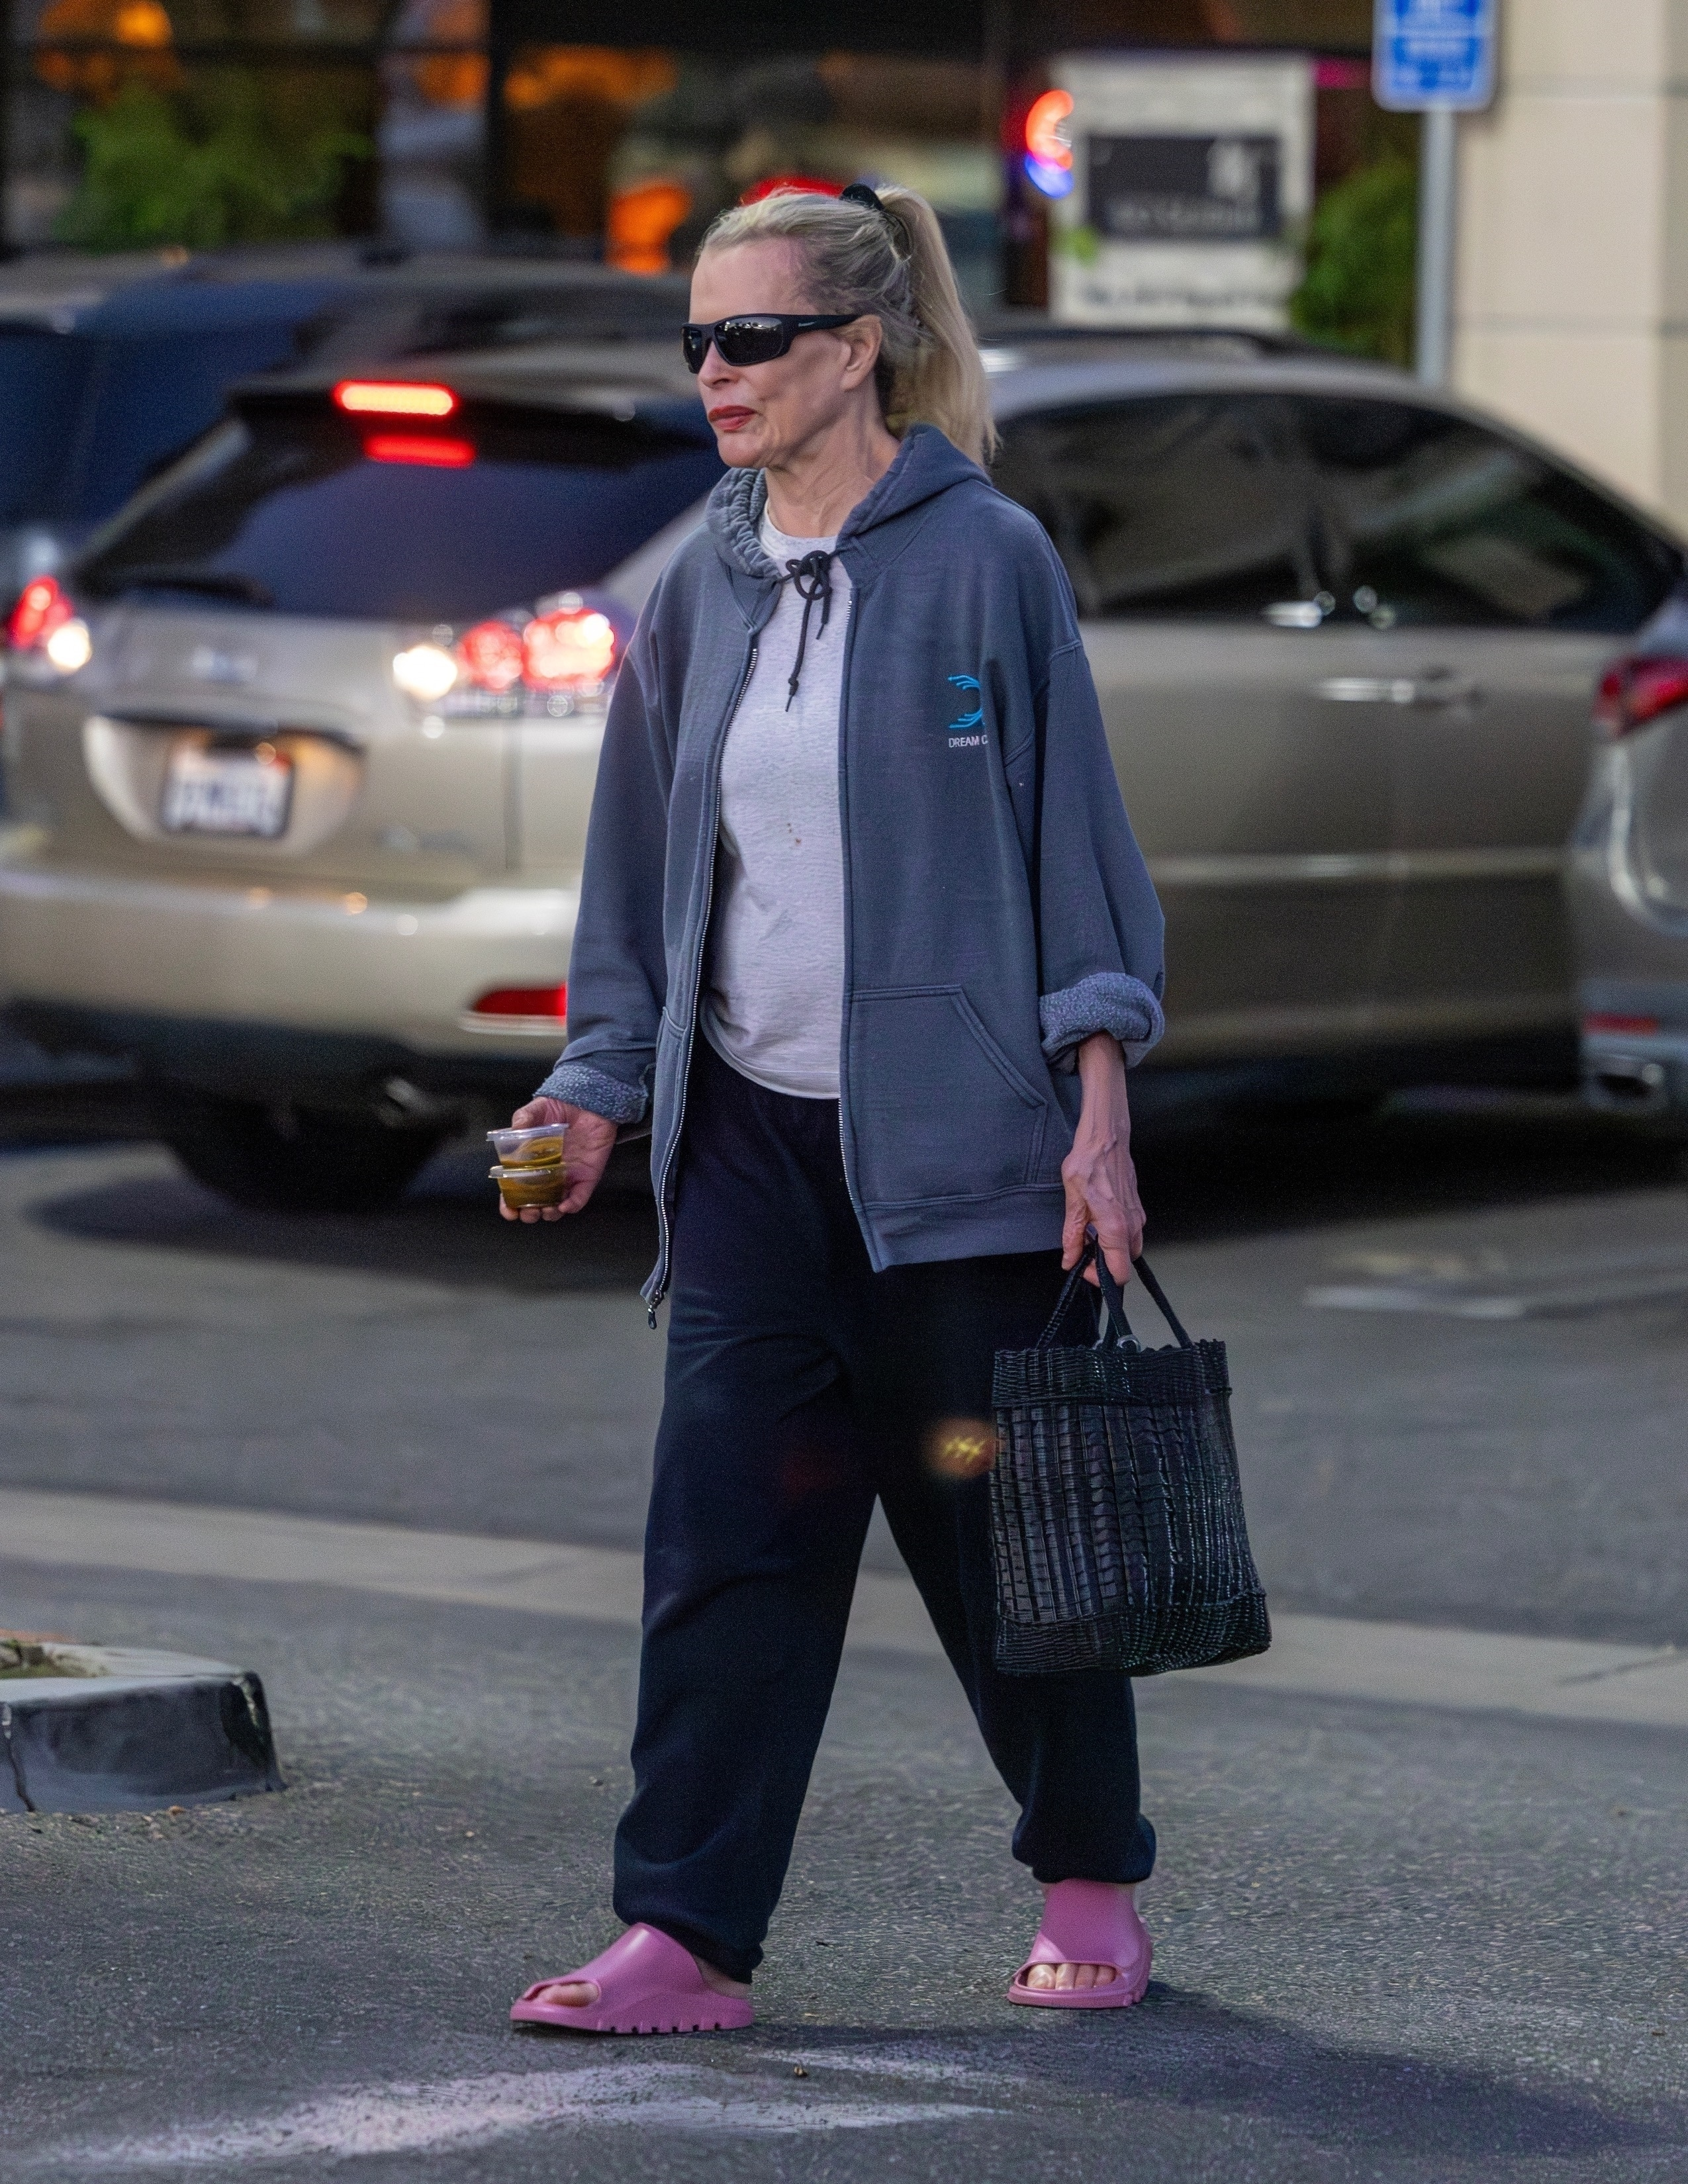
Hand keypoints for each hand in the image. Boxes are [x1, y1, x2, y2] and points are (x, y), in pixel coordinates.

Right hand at [499, 1097, 617, 1222]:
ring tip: (545, 1209)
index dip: (510, 1204)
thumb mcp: (538, 1109)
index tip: (509, 1210)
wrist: (591, 1103)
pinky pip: (580, 1198)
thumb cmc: (562, 1107)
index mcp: (530, 1163)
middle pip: (535, 1203)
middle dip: (529, 1213)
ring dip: (549, 1213)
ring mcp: (567, 1178)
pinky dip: (572, 1205)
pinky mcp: (586, 1177)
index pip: (515, 1190)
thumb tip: (514, 1130)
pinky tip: (564, 1204)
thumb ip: (524, 1118)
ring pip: (557, 1206)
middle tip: (528, 1211)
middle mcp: (547, 1174)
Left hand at [1060, 1033, 1144, 1287]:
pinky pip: (1131, 1232)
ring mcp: (1138, 1216)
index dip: (1100, 1278)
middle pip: (1126, 1263)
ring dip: (1110, 1249)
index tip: (1083, 1266)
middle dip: (1105, 1264)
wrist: (1106, 1137)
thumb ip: (1073, 1235)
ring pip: (1129, 1247)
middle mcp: (1133, 1225)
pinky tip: (1098, 1220)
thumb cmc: (1088, 1164)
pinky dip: (1116, 1235)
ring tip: (1089, 1233)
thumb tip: (1071, 1260)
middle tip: (1084, 1250)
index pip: (1120, 1273)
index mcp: (1116, 1228)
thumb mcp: (1073, 1202)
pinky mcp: (1137, 1207)